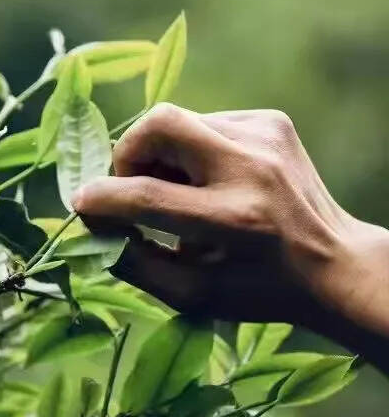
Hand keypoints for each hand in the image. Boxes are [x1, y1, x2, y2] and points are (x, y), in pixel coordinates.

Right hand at [72, 104, 388, 371]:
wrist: (335, 265)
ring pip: (180, 121)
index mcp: (233, 221)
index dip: (102, 198)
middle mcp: (251, 170)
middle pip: (160, 123)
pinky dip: (193, 150)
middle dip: (129, 153)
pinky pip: (206, 122)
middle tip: (132, 187)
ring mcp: (265, 137)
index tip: (81, 204)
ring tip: (180, 193)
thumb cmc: (258, 289)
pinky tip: (212, 181)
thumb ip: (135, 262)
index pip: (147, 195)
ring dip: (163, 156)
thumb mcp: (194, 296)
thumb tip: (90, 225)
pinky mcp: (273, 121)